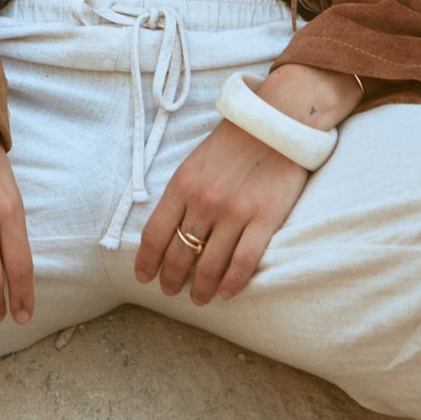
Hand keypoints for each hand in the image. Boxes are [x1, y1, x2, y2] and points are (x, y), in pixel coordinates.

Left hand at [135, 63, 361, 304]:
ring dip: (200, 288)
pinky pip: (243, 262)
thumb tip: (168, 231)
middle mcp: (204, 201)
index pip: (155, 234)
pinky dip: (232, 284)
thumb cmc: (234, 142)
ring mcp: (235, 212)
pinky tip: (227, 293)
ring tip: (198, 297)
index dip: (146, 262)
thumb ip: (182, 194)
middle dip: (171, 279)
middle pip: (179, 254)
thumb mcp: (195, 162)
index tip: (144, 278)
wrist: (276, 121)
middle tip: (171, 291)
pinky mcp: (265, 218)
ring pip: (209, 265)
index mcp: (182, 184)